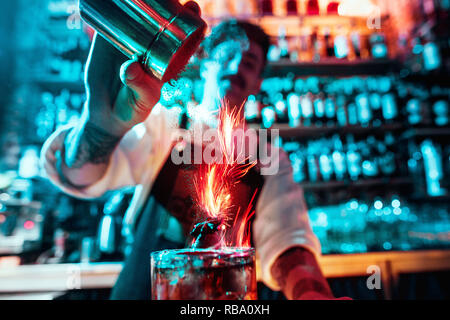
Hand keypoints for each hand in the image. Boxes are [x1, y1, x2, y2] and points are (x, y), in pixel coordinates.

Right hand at [84, 0, 201, 136]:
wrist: (105, 112)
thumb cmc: (132, 108)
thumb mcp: (140, 99)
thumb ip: (138, 84)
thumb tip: (130, 66)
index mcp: (168, 58)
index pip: (185, 34)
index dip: (192, 18)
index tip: (193, 6)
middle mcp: (152, 45)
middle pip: (164, 17)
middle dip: (170, 2)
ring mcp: (131, 39)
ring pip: (139, 13)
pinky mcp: (108, 38)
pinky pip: (112, 17)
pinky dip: (114, 3)